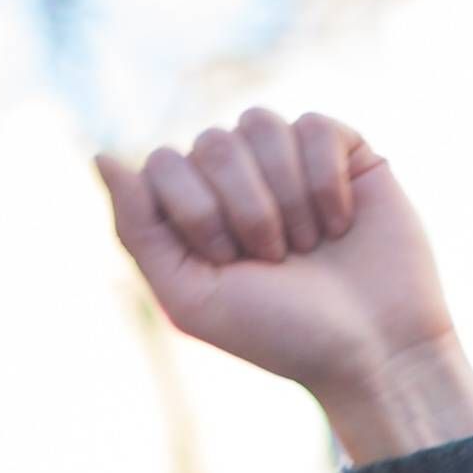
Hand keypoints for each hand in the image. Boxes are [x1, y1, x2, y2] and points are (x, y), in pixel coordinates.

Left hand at [98, 108, 472, 464]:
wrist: (373, 348)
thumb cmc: (280, 334)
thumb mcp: (190, 297)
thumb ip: (139, 229)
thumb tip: (99, 154)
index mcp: (193, 212)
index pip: (164, 164)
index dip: (195, 211)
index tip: (228, 262)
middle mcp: (237, 179)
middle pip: (212, 141)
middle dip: (244, 208)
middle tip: (277, 260)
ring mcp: (289, 160)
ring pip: (260, 123)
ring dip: (284, 195)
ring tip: (309, 245)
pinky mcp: (342, 149)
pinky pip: (313, 125)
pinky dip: (324, 180)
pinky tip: (341, 222)